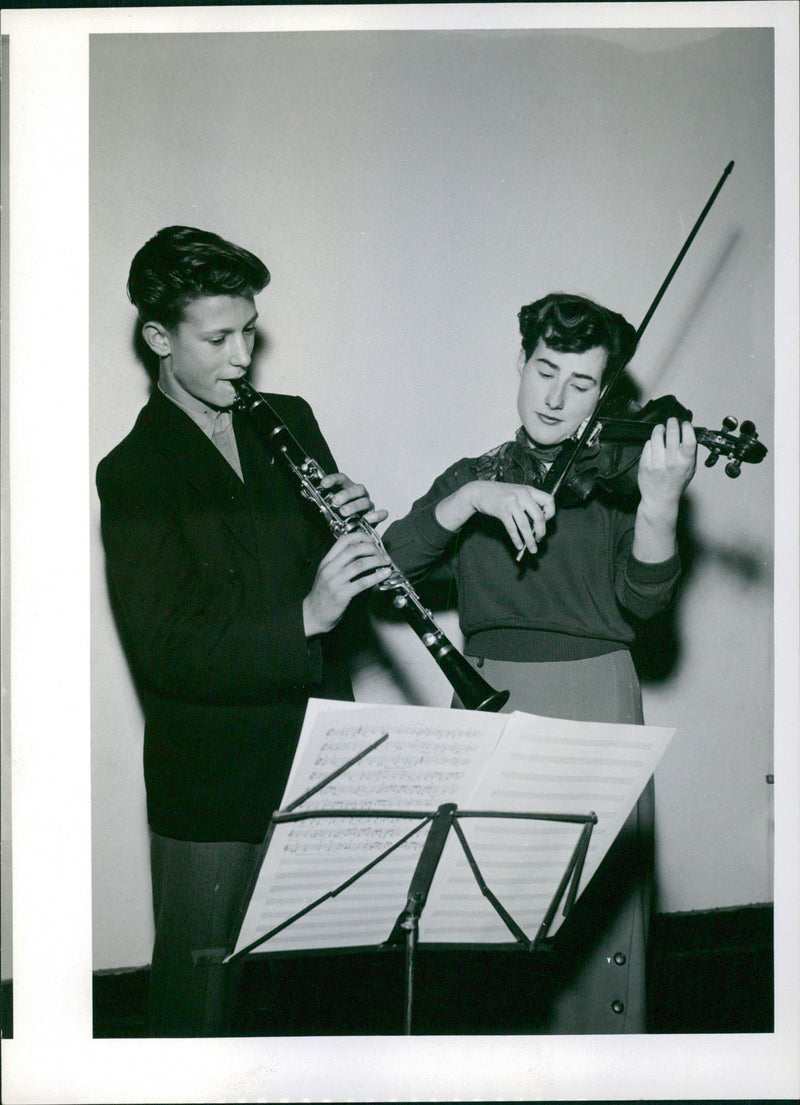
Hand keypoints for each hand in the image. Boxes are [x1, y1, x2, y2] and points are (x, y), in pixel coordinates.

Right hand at [303, 530, 392, 635]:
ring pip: (359, 564)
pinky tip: (384, 574)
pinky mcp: (341, 594)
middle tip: (381, 553)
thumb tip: (364, 554)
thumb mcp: (327, 574)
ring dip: (376, 561)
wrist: (313, 614)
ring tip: (385, 562)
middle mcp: (329, 568)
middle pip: (353, 550)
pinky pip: (362, 583)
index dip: (360, 537)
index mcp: (326, 561)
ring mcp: (334, 581)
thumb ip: (341, 563)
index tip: (372, 540)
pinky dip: (376, 577)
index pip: (343, 540)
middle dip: (371, 548)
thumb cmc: (323, 595)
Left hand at [318, 472, 388, 527]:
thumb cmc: (338, 515)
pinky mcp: (374, 517)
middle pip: (357, 489)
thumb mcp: (327, 506)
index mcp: (347, 488)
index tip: (323, 484)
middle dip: (346, 494)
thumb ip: (318, 498)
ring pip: (365, 502)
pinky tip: (367, 519)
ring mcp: (368, 505)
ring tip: (343, 512)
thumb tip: (303, 492)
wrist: (349, 530)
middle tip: (335, 501)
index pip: (341, 479)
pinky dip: (376, 515)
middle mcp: (359, 495)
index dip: (333, 479)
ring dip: (354, 506)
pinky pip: (380, 514)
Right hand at [436, 480, 555, 556]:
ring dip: (530, 540)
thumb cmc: (500, 494)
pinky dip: (516, 539)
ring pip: (525, 525)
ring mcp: (512, 502)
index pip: (549, 500)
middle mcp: (523, 494)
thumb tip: (537, 525)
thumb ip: (528, 503)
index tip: (545, 521)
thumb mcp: (517, 493)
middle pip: (539, 516)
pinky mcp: (501, 510)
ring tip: (532, 549)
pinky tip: (519, 546)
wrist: (479, 491)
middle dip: (541, 531)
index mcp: (529, 490)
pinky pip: (512, 528)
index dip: (550, 513)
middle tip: (539, 539)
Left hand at [637, 418, 696, 513]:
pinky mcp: (645, 463)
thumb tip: (689, 433)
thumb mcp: (690, 469)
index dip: (687, 428)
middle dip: (672, 423)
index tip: (685, 424)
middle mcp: (671, 462)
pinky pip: (648, 445)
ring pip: (657, 436)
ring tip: (661, 429)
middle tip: (672, 421)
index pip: (689, 439)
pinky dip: (652, 442)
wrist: (660, 498)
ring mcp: (656, 462)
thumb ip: (690, 453)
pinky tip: (655, 445)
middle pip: (672, 434)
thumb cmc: (676, 483)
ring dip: (659, 429)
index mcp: (685, 463)